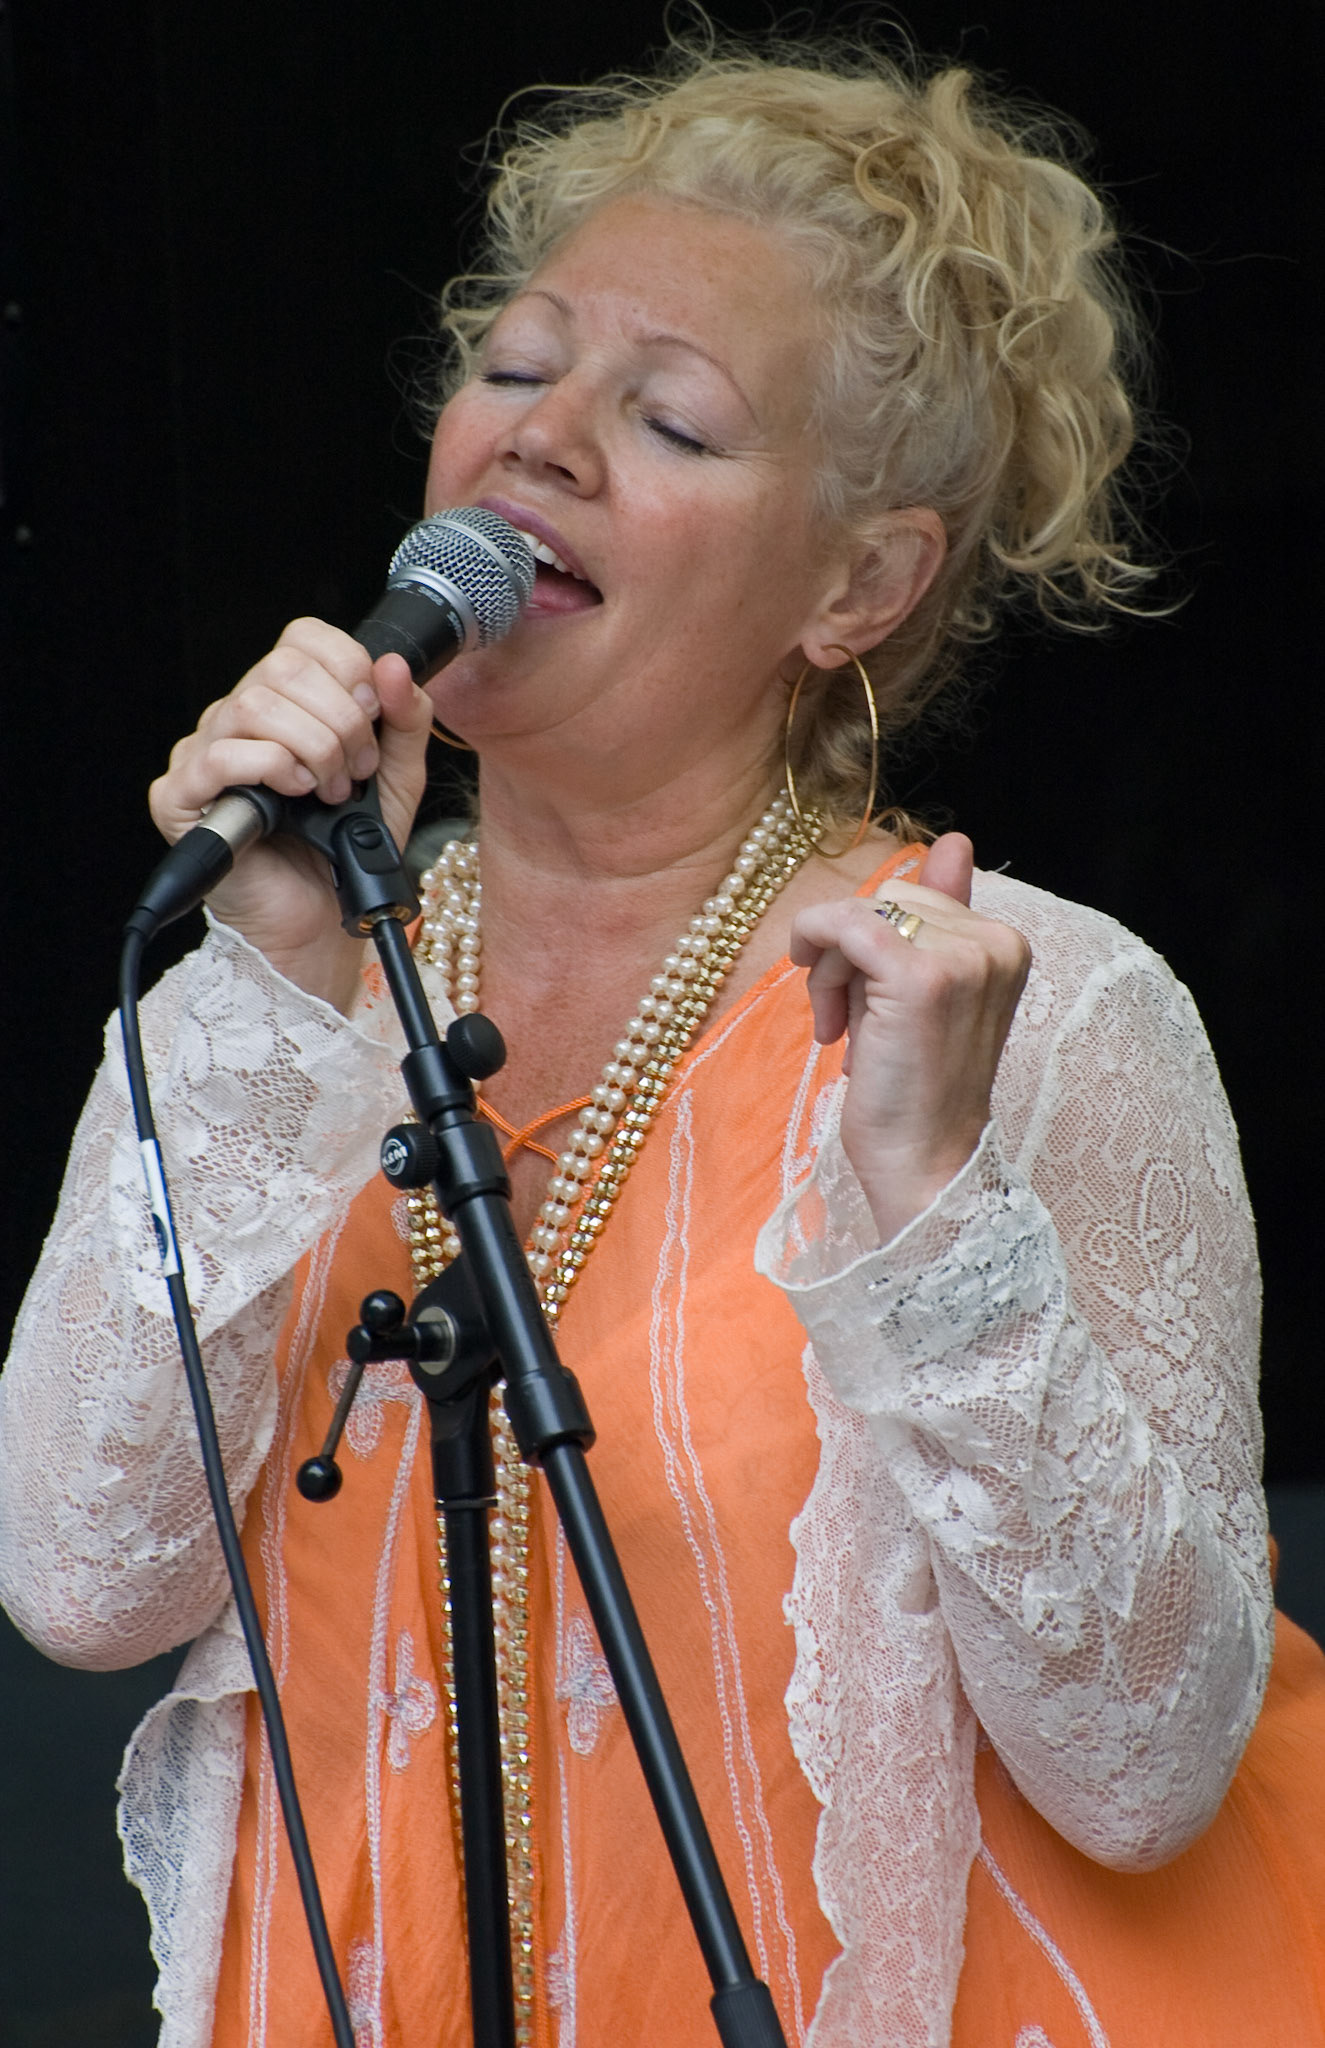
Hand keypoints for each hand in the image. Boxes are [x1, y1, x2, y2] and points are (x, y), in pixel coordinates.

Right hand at [149, 619, 432, 1009]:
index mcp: (284, 702)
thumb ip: (405, 720)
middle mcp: (237, 718)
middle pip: (282, 666)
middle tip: (355, 772)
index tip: (373, 717)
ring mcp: (202, 754)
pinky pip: (221, 755)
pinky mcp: (178, 797)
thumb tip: (392, 665)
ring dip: (311, 747)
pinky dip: (273, 768)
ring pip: (254, 704)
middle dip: (340, 720)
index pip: (303, 638)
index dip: (347, 667)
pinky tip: (296, 796)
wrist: (323, 923)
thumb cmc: (347, 850)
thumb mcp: (395, 778)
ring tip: (329, 793)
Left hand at [789, 834, 1029, 1242]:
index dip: (869, 948)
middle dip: (845, 956)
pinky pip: (844, 926)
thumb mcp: (923, 991)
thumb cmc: (916, 1091)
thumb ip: (939, 916)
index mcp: (1004, 940)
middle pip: (882, 901)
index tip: (864, 1005)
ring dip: (829, 971)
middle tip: (844, 1022)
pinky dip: (817, 958)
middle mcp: (994, 941)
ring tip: (842, 1031)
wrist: (925, 1168)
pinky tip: (829, 1023)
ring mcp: (962, 957)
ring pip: (858, 915)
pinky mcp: (921, 977)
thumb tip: (954, 840)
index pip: (909, 899)